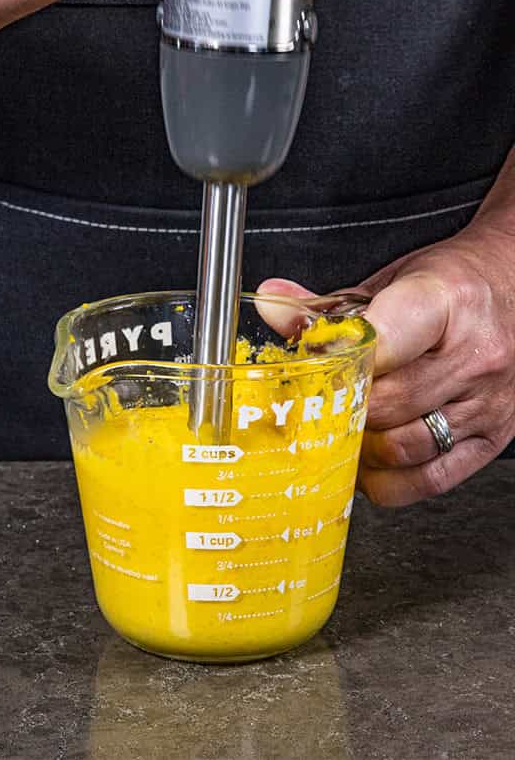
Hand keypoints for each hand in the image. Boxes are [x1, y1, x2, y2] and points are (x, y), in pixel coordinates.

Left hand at [259, 223, 514, 506]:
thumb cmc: (451, 285)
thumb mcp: (389, 281)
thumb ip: (327, 306)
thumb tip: (270, 306)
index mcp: (443, 304)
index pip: (380, 347)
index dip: (336, 366)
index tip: (312, 372)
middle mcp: (473, 356)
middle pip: (384, 405)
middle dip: (339, 411)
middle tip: (313, 410)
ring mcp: (488, 401)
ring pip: (404, 447)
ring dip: (360, 450)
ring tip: (340, 434)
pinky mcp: (494, 437)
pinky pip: (433, 479)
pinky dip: (391, 482)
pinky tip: (369, 467)